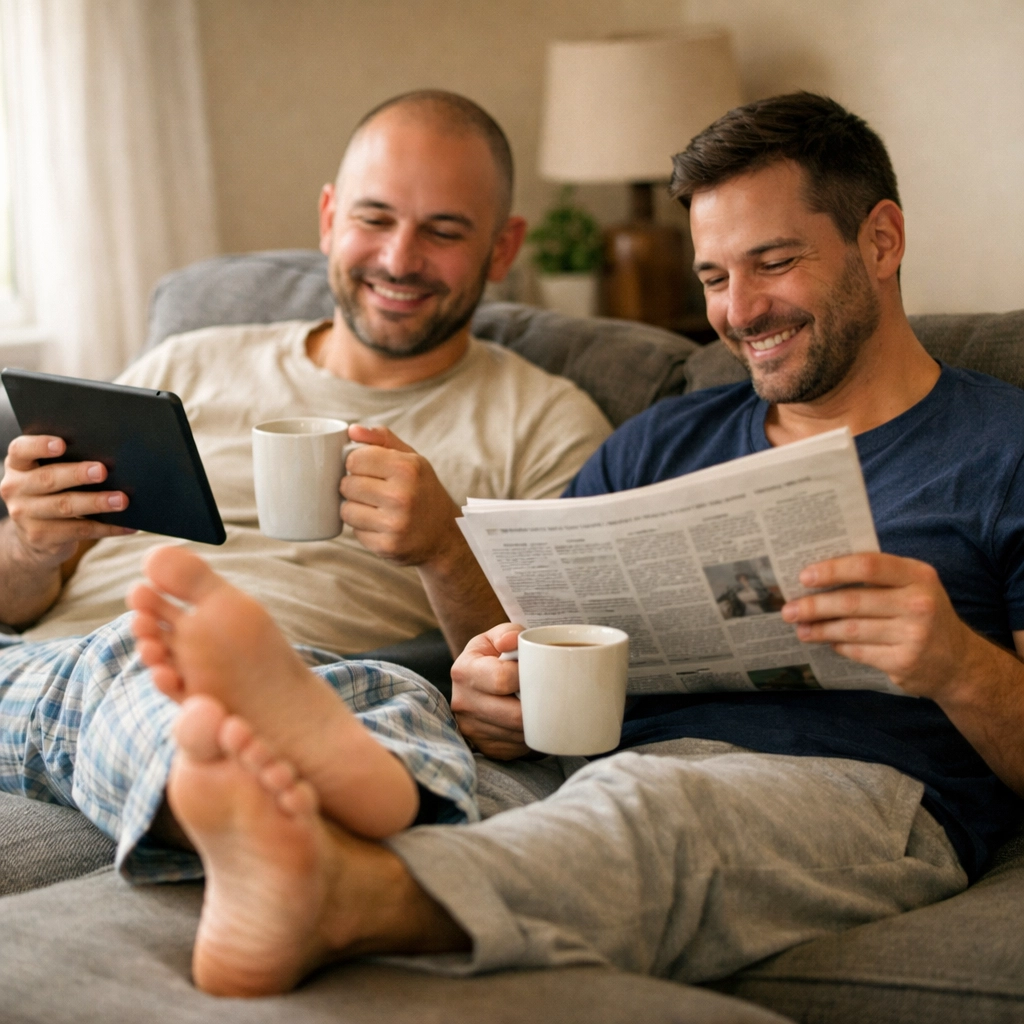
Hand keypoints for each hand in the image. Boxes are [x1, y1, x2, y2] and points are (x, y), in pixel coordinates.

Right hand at [1, 435, 133, 567]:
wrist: (35, 535)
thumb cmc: (52, 493)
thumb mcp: (49, 474)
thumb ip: (68, 462)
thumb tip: (110, 458)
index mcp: (18, 465)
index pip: (21, 450)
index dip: (40, 445)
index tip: (62, 444)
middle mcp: (15, 488)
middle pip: (48, 479)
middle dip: (77, 474)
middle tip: (102, 471)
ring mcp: (24, 515)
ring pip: (64, 506)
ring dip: (97, 502)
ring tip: (122, 500)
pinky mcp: (40, 537)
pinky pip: (79, 530)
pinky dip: (107, 528)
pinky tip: (128, 526)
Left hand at [340, 424, 462, 567]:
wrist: (445, 535)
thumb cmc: (423, 491)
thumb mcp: (412, 460)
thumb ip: (382, 439)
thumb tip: (352, 430)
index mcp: (407, 468)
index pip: (355, 459)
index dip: (357, 464)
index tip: (369, 470)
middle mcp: (402, 496)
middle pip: (347, 485)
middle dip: (354, 487)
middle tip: (373, 492)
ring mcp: (395, 524)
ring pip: (346, 510)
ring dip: (356, 509)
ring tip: (376, 509)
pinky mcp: (387, 546)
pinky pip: (355, 532)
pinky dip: (363, 529)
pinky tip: (381, 526)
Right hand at [450, 623, 529, 758]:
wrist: (480, 680)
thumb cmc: (495, 654)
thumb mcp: (498, 636)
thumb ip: (509, 633)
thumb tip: (512, 642)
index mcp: (463, 670)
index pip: (502, 679)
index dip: (528, 676)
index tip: (540, 670)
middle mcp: (462, 703)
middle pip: (514, 714)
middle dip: (539, 705)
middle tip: (552, 693)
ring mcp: (472, 730)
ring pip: (520, 734)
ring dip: (538, 723)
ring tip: (542, 705)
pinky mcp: (485, 748)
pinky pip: (518, 748)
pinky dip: (532, 736)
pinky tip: (532, 720)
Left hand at [781, 552, 974, 697]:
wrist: (959, 663)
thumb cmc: (922, 615)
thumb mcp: (912, 587)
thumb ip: (876, 577)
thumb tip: (819, 574)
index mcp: (918, 576)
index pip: (868, 565)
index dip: (833, 570)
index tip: (804, 576)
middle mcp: (918, 604)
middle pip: (853, 601)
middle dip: (814, 605)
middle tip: (788, 609)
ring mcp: (913, 636)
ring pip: (851, 629)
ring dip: (819, 629)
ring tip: (799, 627)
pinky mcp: (903, 662)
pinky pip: (858, 651)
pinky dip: (838, 646)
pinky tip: (826, 641)